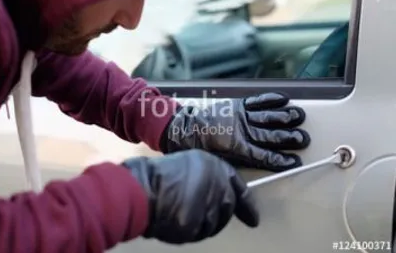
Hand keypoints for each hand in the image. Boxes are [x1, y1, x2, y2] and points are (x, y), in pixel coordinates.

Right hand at [121, 149, 257, 243]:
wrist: (142, 187)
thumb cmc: (161, 173)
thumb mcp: (190, 163)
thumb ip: (209, 177)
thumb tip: (220, 194)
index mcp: (216, 168)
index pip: (239, 188)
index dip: (247, 205)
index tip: (253, 219)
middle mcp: (217, 188)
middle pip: (226, 209)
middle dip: (216, 213)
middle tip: (197, 209)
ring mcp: (207, 209)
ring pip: (212, 225)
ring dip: (201, 222)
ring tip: (180, 209)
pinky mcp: (194, 227)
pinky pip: (195, 233)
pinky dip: (187, 230)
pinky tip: (173, 218)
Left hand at [160, 92, 309, 171]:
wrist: (185, 129)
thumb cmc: (201, 148)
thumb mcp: (220, 161)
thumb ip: (240, 162)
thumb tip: (258, 166)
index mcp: (239, 149)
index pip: (265, 156)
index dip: (281, 160)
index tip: (294, 161)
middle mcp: (243, 132)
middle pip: (271, 136)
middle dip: (289, 138)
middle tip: (303, 139)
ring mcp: (241, 117)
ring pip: (268, 117)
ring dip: (285, 116)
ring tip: (300, 116)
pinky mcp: (237, 105)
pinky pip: (257, 101)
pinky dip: (271, 99)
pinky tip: (283, 99)